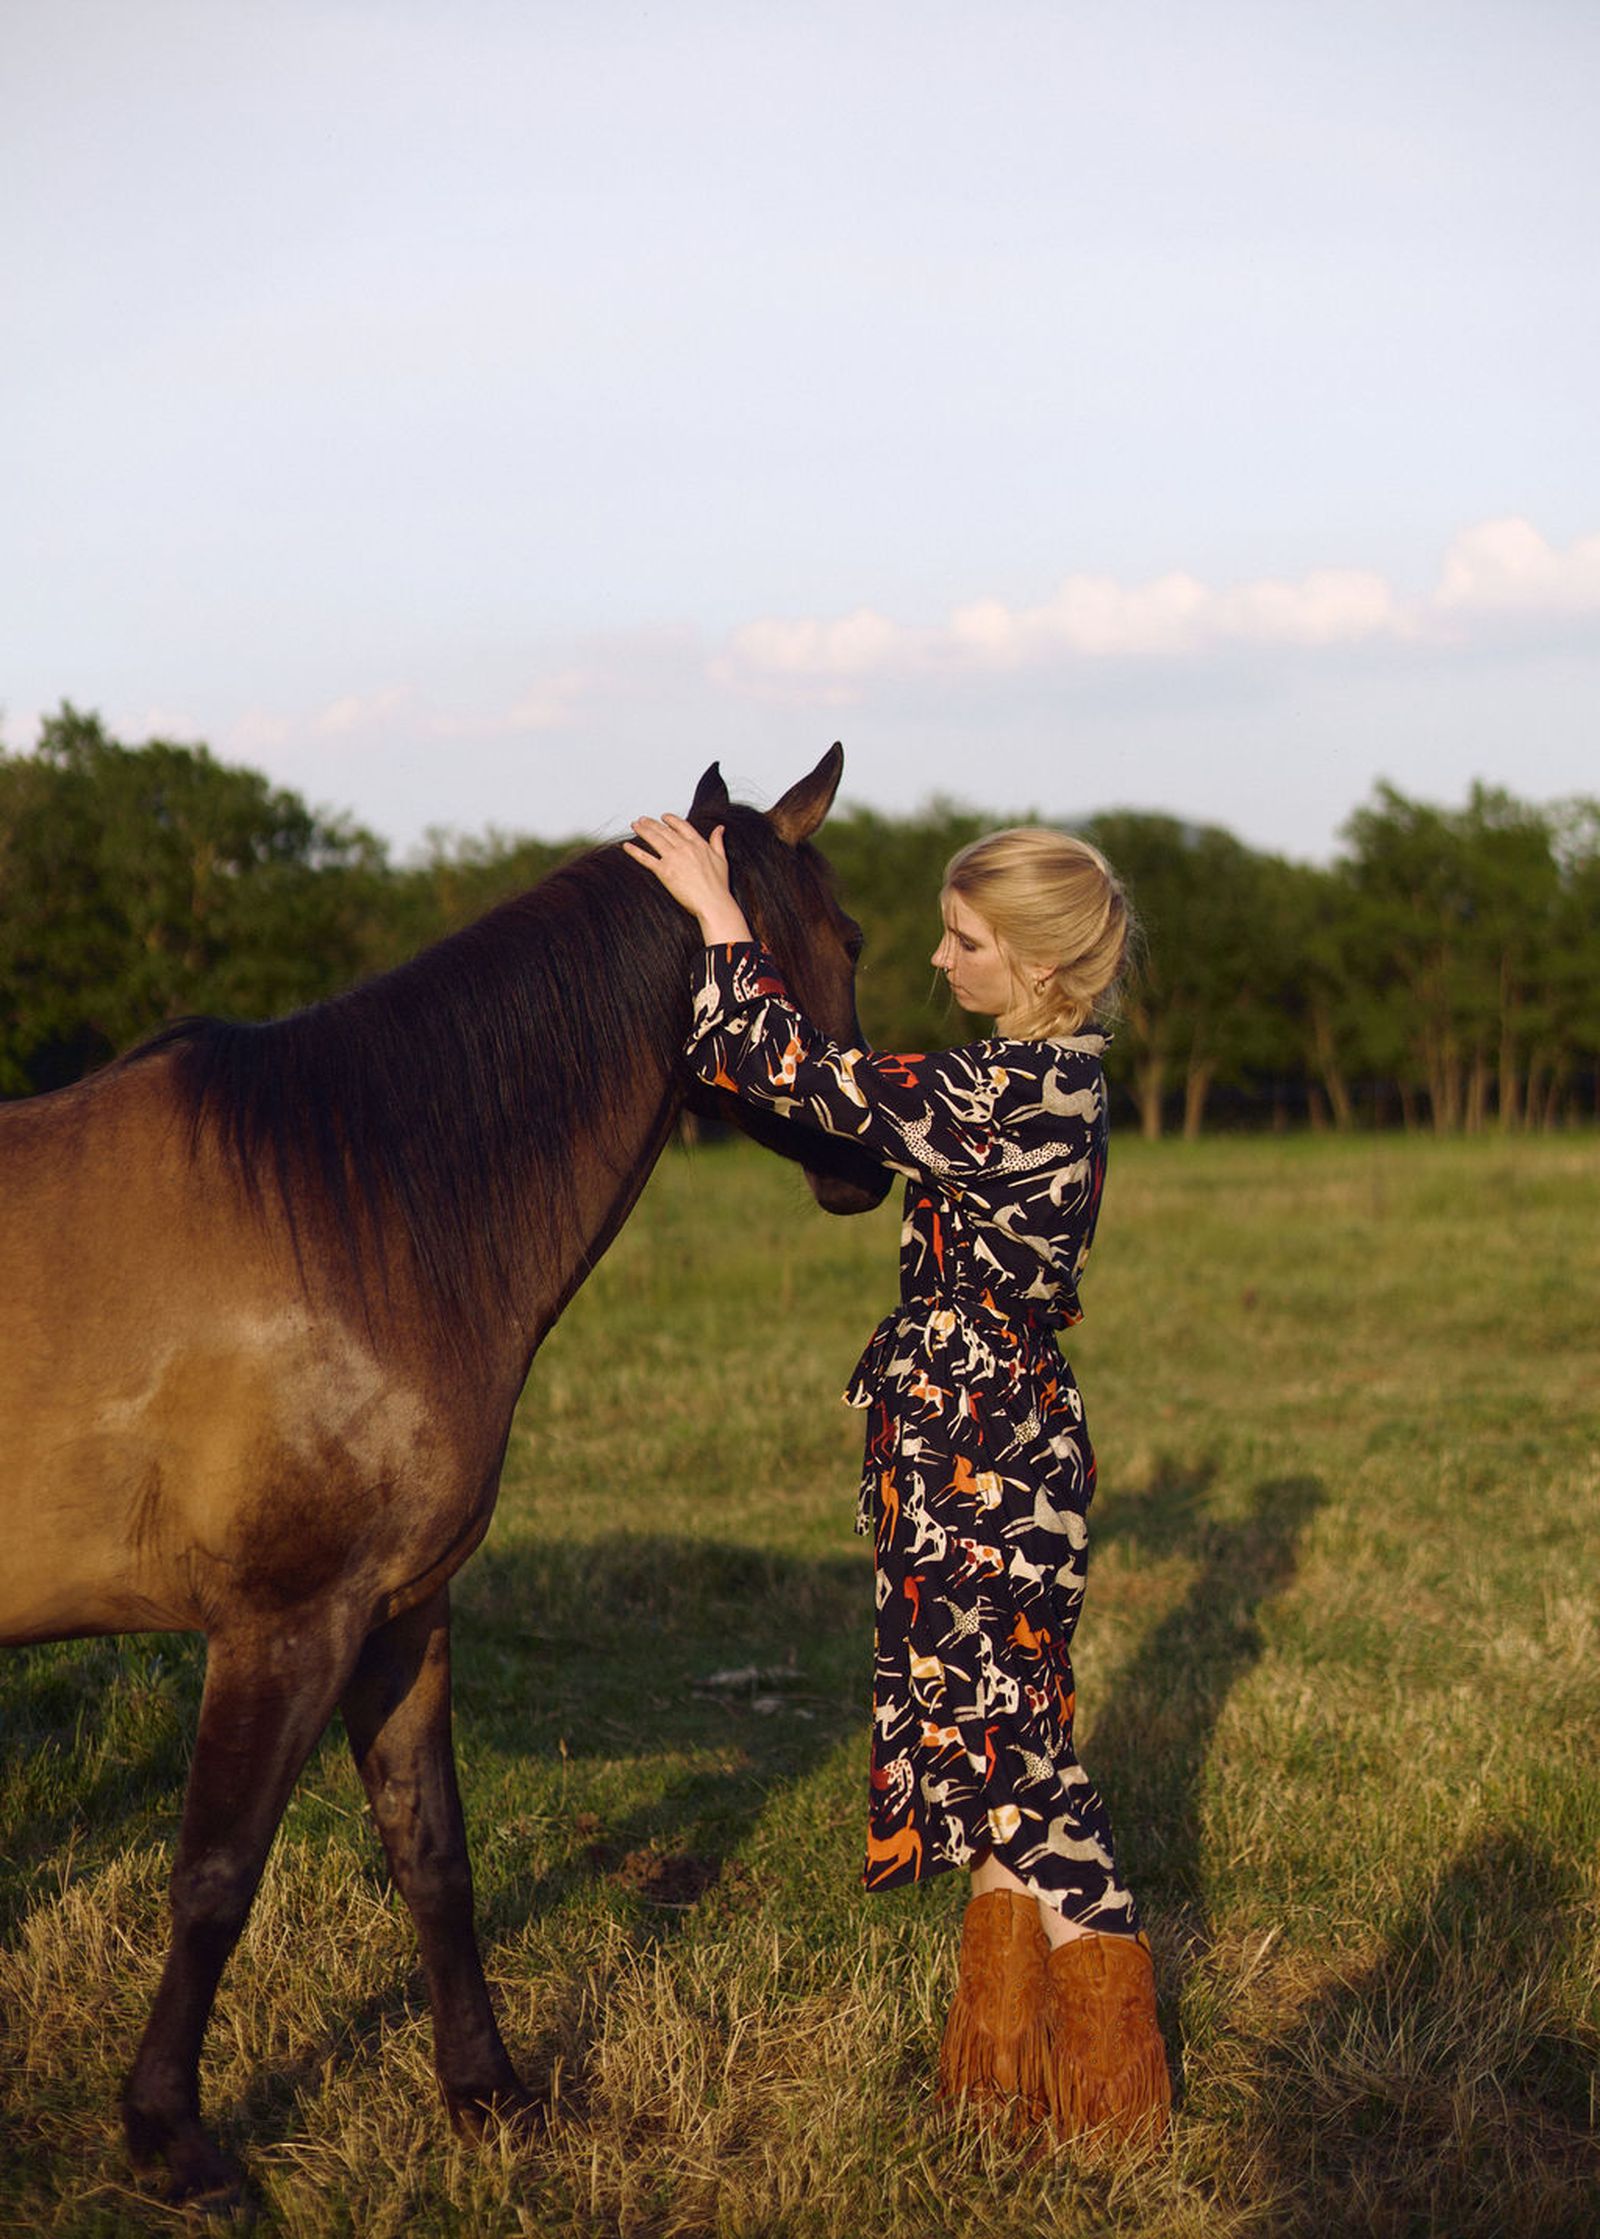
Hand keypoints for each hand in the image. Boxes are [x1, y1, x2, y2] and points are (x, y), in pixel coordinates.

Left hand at [623, 813, 753, 944]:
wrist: (713, 902)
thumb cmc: (719, 886)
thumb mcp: (722, 859)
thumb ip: (718, 841)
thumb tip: (720, 828)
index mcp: (698, 844)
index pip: (681, 826)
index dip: (670, 820)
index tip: (663, 817)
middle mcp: (684, 847)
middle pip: (664, 831)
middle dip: (651, 823)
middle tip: (642, 820)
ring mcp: (673, 858)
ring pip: (654, 839)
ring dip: (642, 831)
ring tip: (634, 825)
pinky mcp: (664, 871)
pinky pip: (646, 858)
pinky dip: (635, 851)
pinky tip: (627, 846)